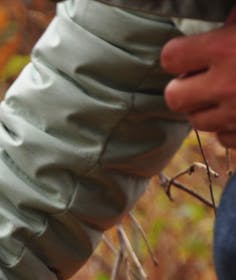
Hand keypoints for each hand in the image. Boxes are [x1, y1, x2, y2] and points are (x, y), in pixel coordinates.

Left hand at [161, 16, 235, 146]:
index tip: (191, 54)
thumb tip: (207, 21)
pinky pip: (223, 138)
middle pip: (174, 97)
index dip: (179, 56)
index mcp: (226, 50)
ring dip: (207, 108)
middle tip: (204, 78)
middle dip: (185, 88)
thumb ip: (229, 24)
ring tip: (229, 92)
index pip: (170, 57)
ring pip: (196, 121)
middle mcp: (228, 85)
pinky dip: (229, 127)